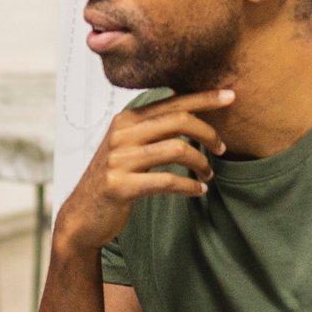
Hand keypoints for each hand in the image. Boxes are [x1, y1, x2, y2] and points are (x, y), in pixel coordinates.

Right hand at [52, 89, 233, 258]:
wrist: (81, 216)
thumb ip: (150, 129)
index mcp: (126, 120)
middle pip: (178, 120)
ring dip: (201, 162)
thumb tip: (189, 112)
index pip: (171, 102)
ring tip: (209, 174)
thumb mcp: (126, 147)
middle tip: (222, 148)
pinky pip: (167, 181)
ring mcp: (119, 159)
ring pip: (176, 149)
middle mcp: (121, 134)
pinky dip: (189, 186)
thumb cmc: (112, 180)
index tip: (230, 95)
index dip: (203, 98)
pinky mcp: (120, 185)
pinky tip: (199, 191)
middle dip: (209, 132)